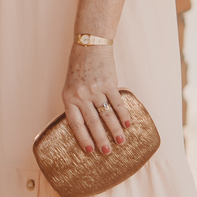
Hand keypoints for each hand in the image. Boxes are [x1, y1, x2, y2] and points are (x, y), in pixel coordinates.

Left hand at [62, 42, 129, 156]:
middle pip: (92, 122)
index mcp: (69, 97)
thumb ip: (76, 103)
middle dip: (100, 139)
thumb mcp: (70, 85)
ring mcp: (95, 89)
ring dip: (115, 130)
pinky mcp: (109, 83)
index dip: (83, 138)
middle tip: (107, 152)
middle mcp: (81, 95)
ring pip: (107, 115)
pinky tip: (128, 124)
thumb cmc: (78, 67)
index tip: (90, 150)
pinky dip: (124, 115)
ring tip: (121, 142)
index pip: (75, 123)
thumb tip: (85, 126)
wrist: (90, 45)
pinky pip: (117, 103)